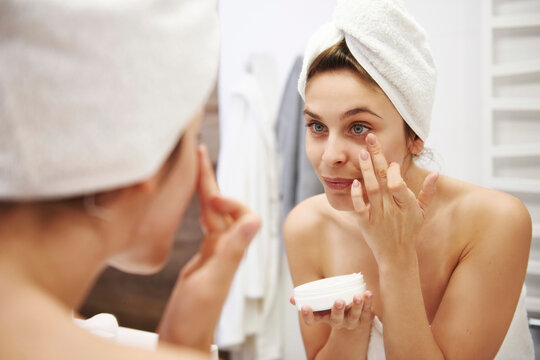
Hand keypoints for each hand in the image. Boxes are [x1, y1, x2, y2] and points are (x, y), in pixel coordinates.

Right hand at [158, 144, 260, 350]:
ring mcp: (214, 252)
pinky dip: (199, 208)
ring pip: (213, 213)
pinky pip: (205, 225)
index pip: (241, 213)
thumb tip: (255, 218)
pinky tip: (195, 201)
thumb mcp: (213, 281)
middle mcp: (225, 248)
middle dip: (211, 179)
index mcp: (230, 250)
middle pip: (222, 206)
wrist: (184, 335)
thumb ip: (232, 251)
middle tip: (199, 152)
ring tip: (194, 167)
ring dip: (205, 189)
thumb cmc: (196, 315)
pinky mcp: (203, 259)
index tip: (210, 196)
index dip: (228, 198)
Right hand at [291, 292, 373, 330]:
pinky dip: (368, 302)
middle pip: (336, 319)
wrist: (352, 318)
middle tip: (338, 301)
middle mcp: (337, 322)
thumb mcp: (319, 305)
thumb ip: (307, 299)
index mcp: (324, 318)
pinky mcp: (363, 317)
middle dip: (337, 310)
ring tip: (357, 296)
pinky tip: (368, 293)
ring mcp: (351, 321)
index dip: (308, 315)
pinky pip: (366, 310)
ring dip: (356, 306)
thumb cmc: (331, 307)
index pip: (313, 321)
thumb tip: (292, 297)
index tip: (304, 307)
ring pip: (354, 316)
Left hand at [350, 134, 437, 262]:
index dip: (394, 172)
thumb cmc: (409, 230)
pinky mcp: (365, 222)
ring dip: (366, 170)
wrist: (396, 255)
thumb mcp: (421, 212)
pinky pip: (360, 207)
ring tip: (362, 153)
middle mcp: (392, 209)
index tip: (392, 162)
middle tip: (370, 139)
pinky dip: (357, 195)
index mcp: (407, 205)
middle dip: (377, 157)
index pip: (399, 185)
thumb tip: (435, 173)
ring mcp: (378, 216)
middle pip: (383, 180)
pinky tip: (354, 182)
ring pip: (371, 190)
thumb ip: (427, 192)